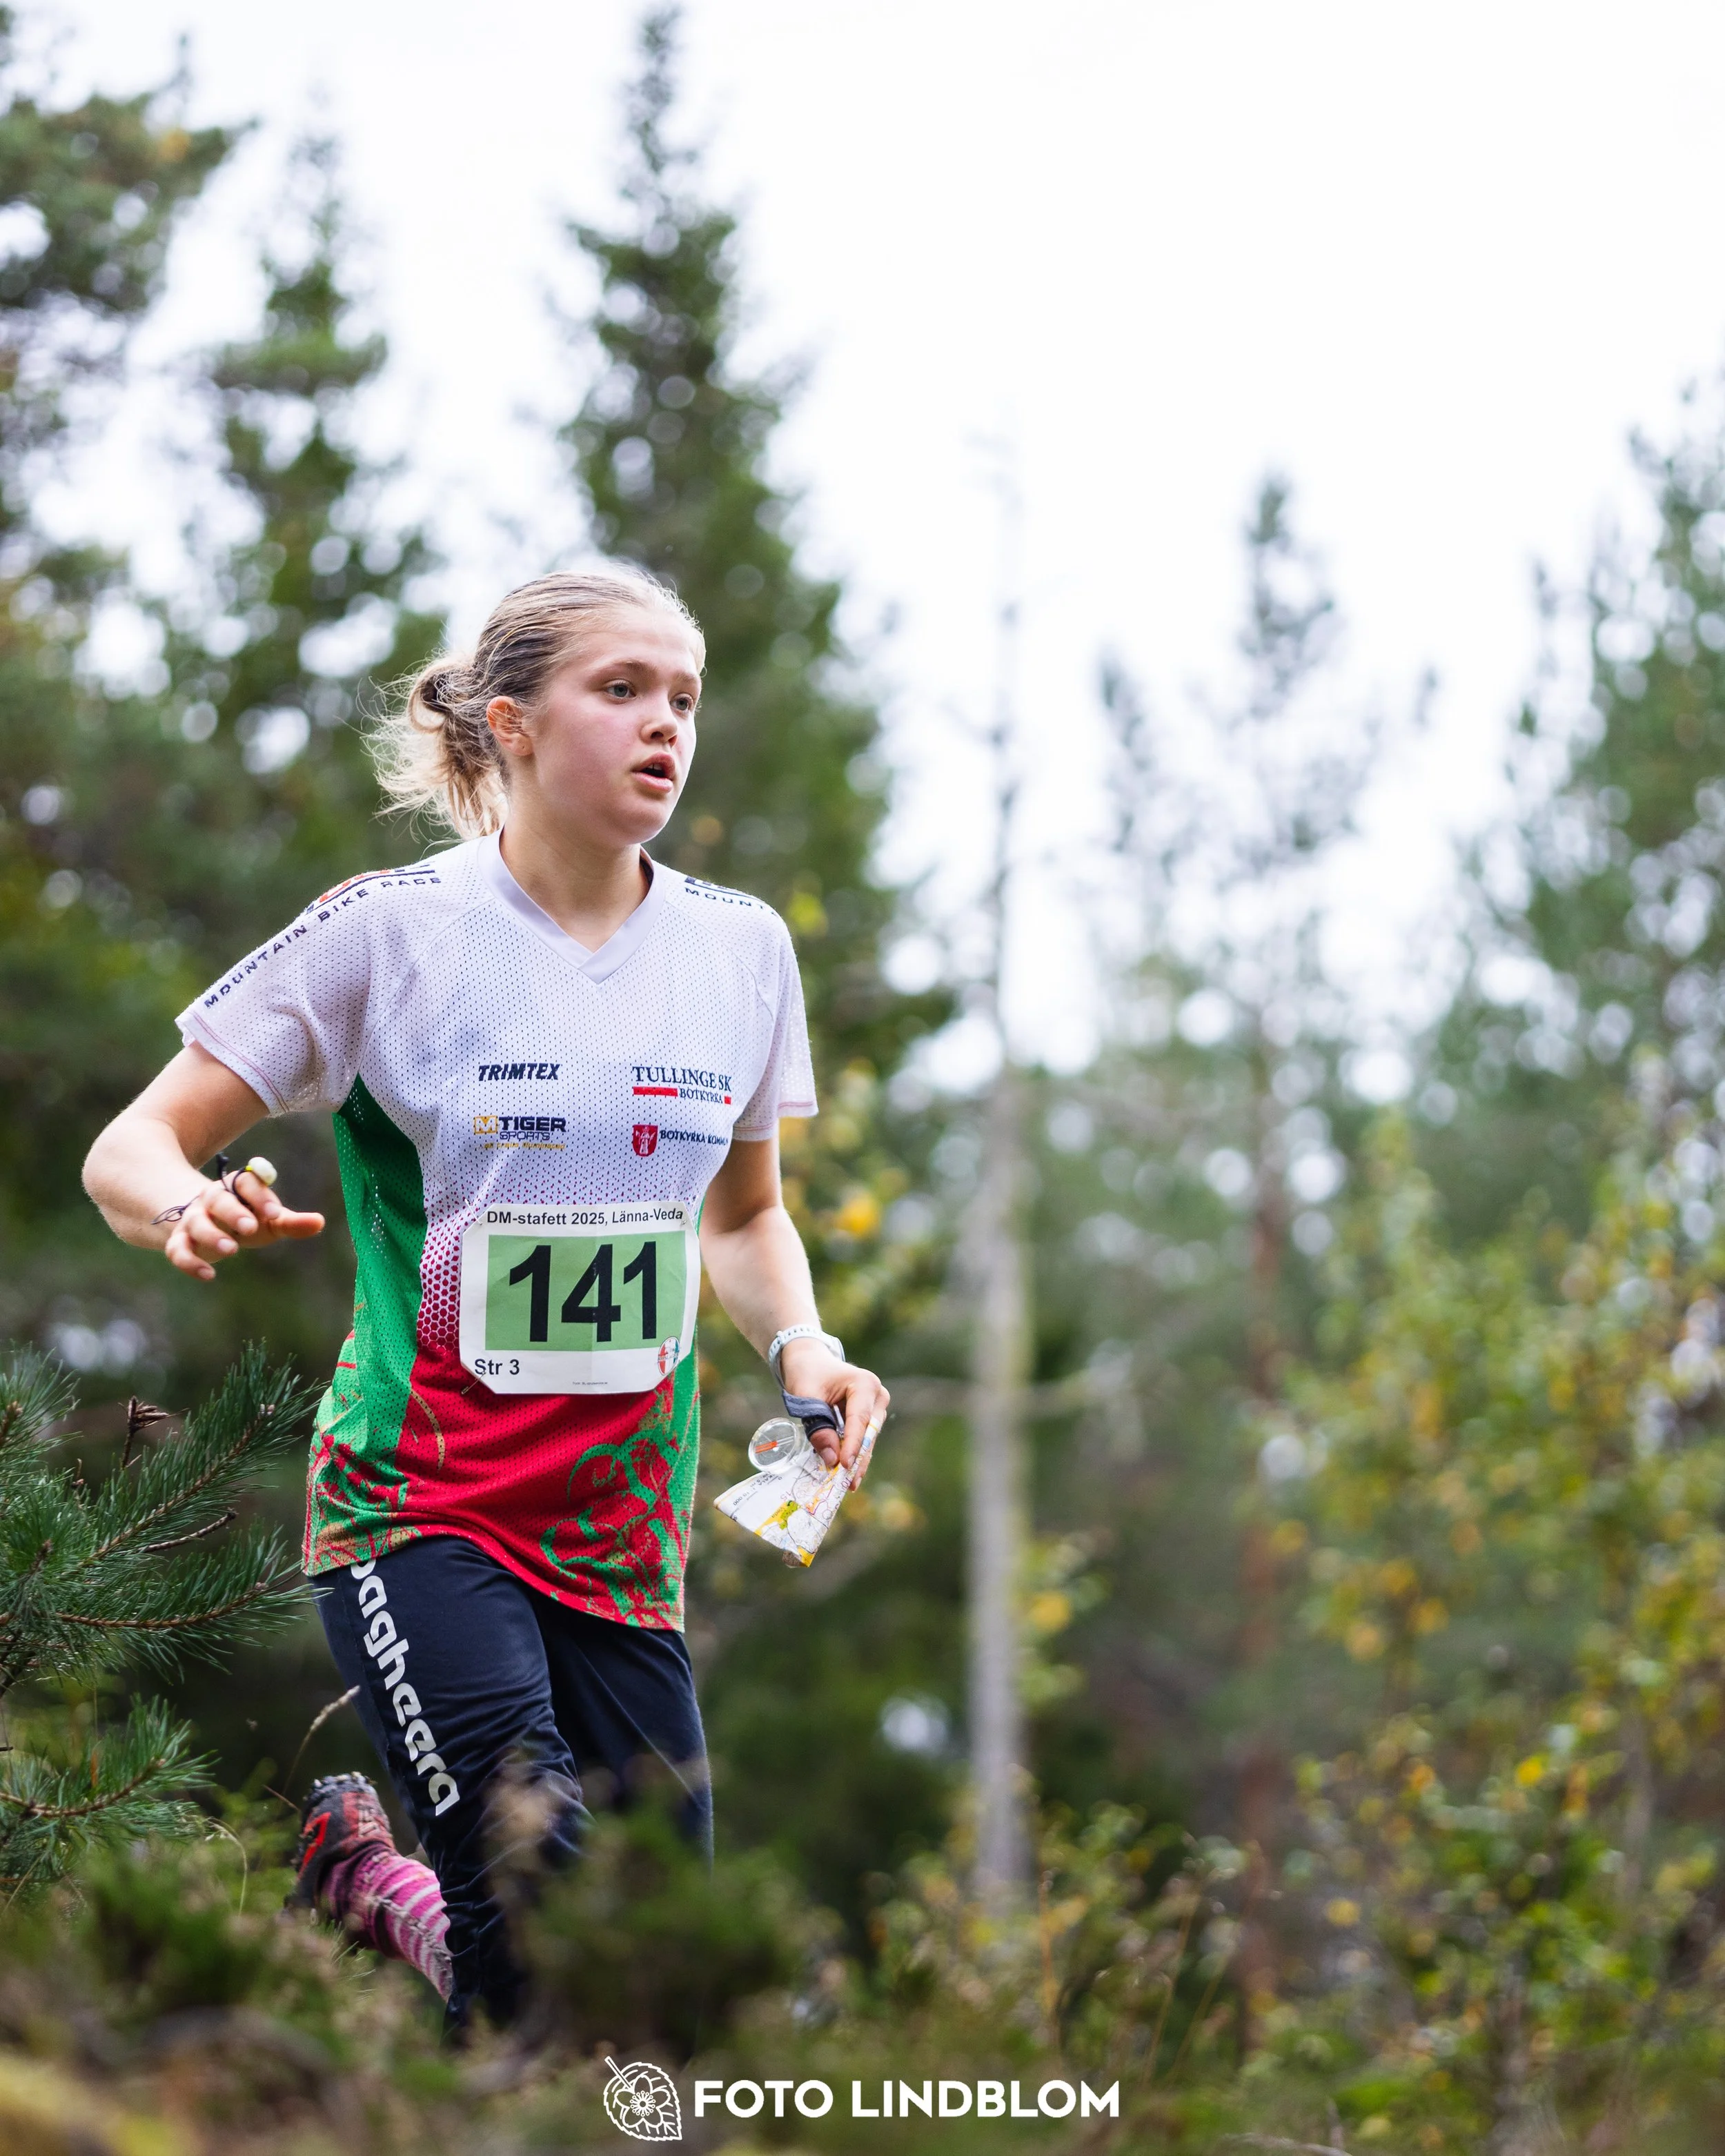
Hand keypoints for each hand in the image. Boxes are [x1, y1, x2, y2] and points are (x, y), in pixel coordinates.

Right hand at [163, 1169, 324, 1281]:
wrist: (206, 1225)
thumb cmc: (247, 1219)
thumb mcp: (269, 1220)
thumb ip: (291, 1222)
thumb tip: (319, 1222)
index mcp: (236, 1187)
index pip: (246, 1182)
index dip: (259, 1195)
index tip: (274, 1213)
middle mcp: (211, 1199)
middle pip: (218, 1199)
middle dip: (233, 1212)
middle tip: (250, 1227)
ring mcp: (193, 1219)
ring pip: (197, 1223)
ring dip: (211, 1235)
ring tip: (230, 1249)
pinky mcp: (179, 1241)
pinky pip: (177, 1250)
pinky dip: (190, 1263)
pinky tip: (208, 1276)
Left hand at [776, 1337, 889, 1484]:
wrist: (809, 1361)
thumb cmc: (807, 1374)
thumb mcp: (805, 1397)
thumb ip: (818, 1426)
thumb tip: (830, 1459)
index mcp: (864, 1384)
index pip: (860, 1419)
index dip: (852, 1445)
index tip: (843, 1466)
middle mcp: (876, 1395)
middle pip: (868, 1432)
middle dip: (858, 1458)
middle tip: (847, 1483)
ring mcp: (875, 1406)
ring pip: (867, 1439)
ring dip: (857, 1460)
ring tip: (848, 1485)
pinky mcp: (869, 1417)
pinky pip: (862, 1439)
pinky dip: (853, 1454)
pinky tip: (847, 1475)